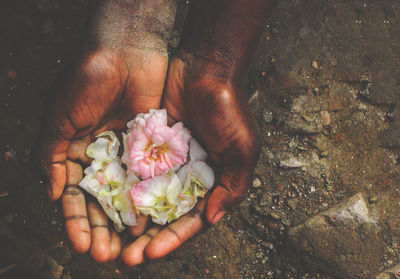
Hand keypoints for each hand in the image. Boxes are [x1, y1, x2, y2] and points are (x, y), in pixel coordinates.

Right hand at [39, 48, 167, 261]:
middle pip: (102, 203)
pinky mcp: (151, 149)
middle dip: (103, 230)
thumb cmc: (85, 82)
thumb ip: (50, 157)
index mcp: (76, 154)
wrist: (124, 53)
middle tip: (107, 256)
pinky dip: (148, 201)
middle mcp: (103, 158)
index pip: (75, 197)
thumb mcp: (58, 119)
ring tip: (128, 248)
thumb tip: (51, 196)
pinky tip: (149, 221)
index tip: (81, 246)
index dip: (76, 222)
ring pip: (127, 197)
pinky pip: (149, 180)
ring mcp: (128, 155)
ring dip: (125, 223)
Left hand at [121, 55, 260, 266]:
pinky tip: (108, 204)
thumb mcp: (242, 149)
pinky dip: (124, 188)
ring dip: (132, 219)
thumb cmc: (229, 109)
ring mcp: (168, 164)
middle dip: (148, 237)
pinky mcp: (150, 147)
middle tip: (126, 257)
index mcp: (212, 183)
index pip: (192, 221)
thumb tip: (212, 218)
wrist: (206, 70)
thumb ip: (232, 185)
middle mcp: (189, 178)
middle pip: (166, 216)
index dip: (173, 239)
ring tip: (111, 238)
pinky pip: (135, 171)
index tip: (151, 253)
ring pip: (147, 198)